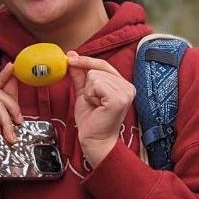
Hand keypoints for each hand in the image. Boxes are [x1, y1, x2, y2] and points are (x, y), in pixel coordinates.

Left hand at [67, 52, 134, 167]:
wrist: (94, 141)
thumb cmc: (91, 121)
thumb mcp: (84, 93)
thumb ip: (80, 75)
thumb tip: (72, 56)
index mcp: (123, 84)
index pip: (103, 64)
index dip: (86, 61)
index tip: (70, 59)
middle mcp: (128, 87)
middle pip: (97, 69)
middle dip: (88, 86)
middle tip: (94, 103)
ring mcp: (125, 92)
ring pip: (95, 76)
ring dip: (89, 92)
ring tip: (96, 106)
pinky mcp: (118, 99)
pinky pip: (96, 84)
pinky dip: (91, 95)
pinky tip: (97, 107)